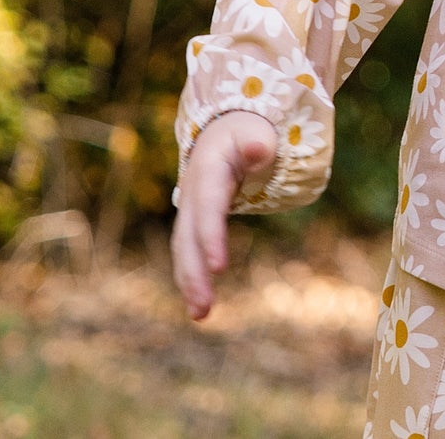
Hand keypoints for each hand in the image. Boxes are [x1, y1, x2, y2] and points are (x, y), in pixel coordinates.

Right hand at [170, 111, 277, 319]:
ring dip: (190, 282)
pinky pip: (190, 252)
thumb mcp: (254, 132)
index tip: (220, 267)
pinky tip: (200, 303)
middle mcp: (192, 196)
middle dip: (194, 273)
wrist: (223, 130)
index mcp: (207, 173)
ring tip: (201, 315)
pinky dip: (192, 275)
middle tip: (204, 307)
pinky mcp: (195, 222)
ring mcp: (191, 210)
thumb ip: (258, 143)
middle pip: (189, 238)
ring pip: (185, 250)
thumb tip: (260, 150)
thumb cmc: (246, 131)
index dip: (212, 238)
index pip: (210, 209)